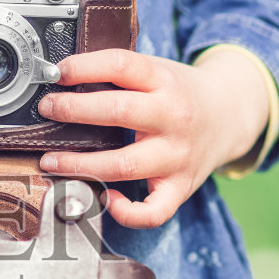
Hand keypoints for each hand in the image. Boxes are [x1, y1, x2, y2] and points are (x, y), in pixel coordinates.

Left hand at [36, 46, 271, 228]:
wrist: (229, 116)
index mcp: (166, 81)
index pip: (123, 65)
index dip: (85, 67)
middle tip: (48, 110)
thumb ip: (121, 73)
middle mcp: (174, 118)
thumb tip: (63, 78)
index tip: (59, 73)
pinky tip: (106, 198)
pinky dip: (127, 212)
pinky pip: (153, 211)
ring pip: (124, 165)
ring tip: (51, 161)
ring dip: (81, 165)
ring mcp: (178, 156)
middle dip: (74, 111)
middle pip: (119, 112)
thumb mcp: (159, 70)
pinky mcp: (181, 187)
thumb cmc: (180, 94)